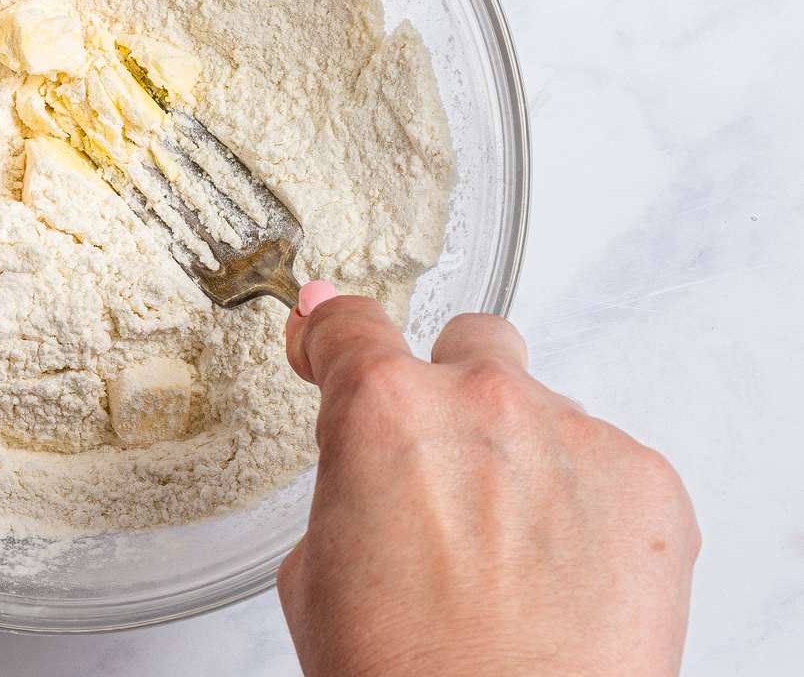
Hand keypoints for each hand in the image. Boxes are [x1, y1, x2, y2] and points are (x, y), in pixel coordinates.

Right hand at [277, 283, 698, 676]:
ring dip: (522, 459)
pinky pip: (605, 466)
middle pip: (470, 341)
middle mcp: (484, 402)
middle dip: (449, 387)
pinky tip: (562, 577)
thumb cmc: (406, 674)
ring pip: (544, 412)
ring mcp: (576, 435)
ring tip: (510, 559)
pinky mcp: (647, 482)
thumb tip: (367, 471)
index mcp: (384, 411)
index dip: (330, 331)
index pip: (350, 325)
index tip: (330, 331)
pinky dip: (584, 508)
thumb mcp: (319, 572)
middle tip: (442, 464)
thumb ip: (347, 483)